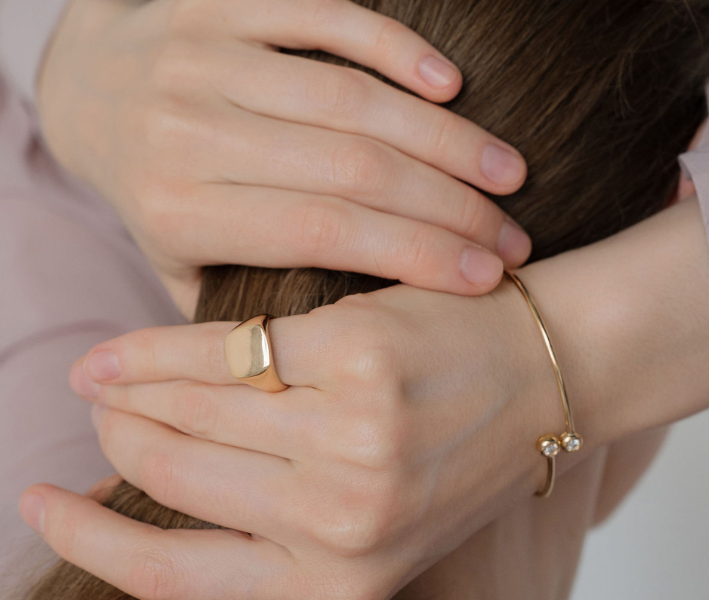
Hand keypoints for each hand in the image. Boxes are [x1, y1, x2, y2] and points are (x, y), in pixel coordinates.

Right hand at [19, 199, 708, 599]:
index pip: (179, 578)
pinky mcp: (357, 361)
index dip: (93, 545)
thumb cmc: (451, 446)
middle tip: (104, 411)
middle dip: (120, 440)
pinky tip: (124, 350)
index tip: (46, 507)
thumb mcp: (372, 520)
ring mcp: (352, 443)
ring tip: (109, 377)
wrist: (546, 376)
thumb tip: (154, 487)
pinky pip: (222, 353)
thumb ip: (273, 517)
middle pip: (174, 479)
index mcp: (340, 583)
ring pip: (187, 412)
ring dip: (130, 392)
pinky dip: (160, 348)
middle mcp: (344, 526)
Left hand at [39, 0, 529, 314]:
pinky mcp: (223, 3)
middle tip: (512, 237)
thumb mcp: (182, 268)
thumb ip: (248, 306)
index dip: (414, 252)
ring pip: (351, 98)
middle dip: (447, 204)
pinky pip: (322, 16)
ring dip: (443, 138)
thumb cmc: (155, 200)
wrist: (90, 95)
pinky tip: (449, 86)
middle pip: (350, 166)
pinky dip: (393, 47)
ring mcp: (206, 57)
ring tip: (507, 175)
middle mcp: (190, 128)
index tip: (485, 280)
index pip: (323, 231)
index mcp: (182, 207)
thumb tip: (345, 350)